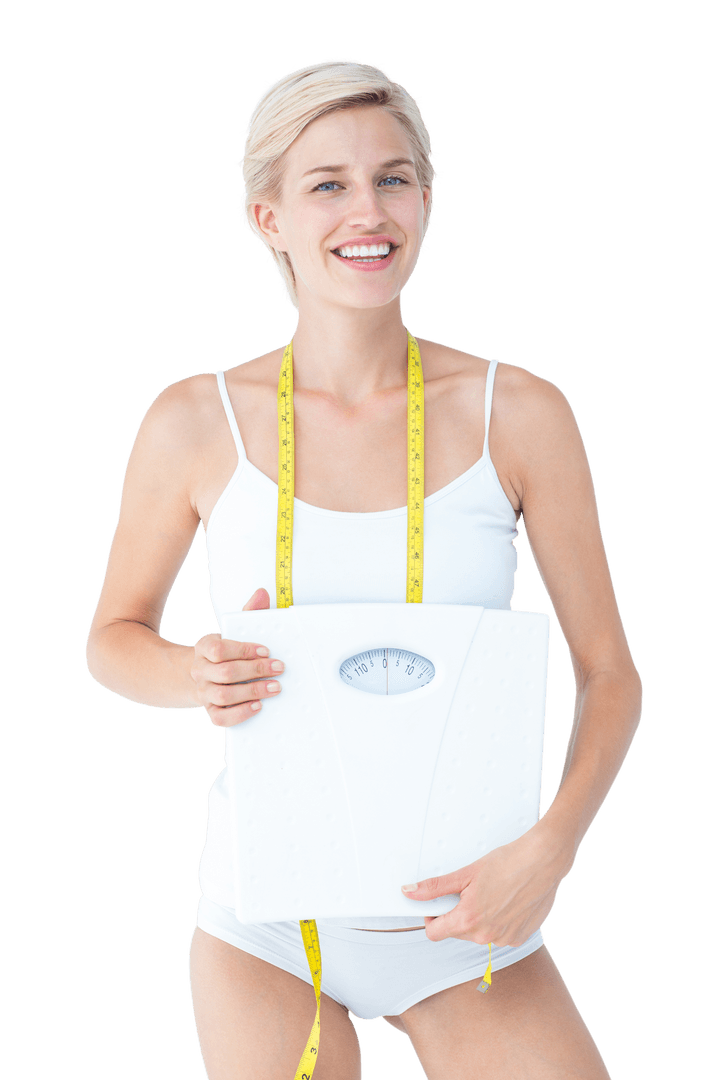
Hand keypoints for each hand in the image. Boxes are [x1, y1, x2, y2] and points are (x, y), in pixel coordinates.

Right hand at [190, 588, 283, 727]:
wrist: (200, 674)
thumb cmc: (224, 652)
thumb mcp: (234, 631)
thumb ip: (249, 613)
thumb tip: (262, 594)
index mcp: (204, 647)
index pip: (218, 649)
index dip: (243, 650)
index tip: (265, 650)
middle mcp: (200, 670)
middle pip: (225, 673)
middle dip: (255, 671)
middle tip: (278, 669)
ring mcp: (203, 691)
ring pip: (223, 695)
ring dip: (252, 692)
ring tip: (274, 687)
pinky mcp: (210, 709)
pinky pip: (221, 717)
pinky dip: (240, 713)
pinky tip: (258, 706)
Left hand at [401, 822, 573, 946]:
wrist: (542, 861)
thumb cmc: (508, 863)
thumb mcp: (465, 873)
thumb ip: (435, 888)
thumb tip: (410, 892)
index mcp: (468, 920)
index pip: (434, 933)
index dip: (432, 916)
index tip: (438, 905)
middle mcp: (485, 936)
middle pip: (457, 932)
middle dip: (458, 914)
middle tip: (470, 891)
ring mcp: (504, 939)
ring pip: (478, 934)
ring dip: (479, 918)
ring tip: (492, 894)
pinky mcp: (519, 938)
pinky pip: (499, 935)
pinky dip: (499, 922)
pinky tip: (507, 902)